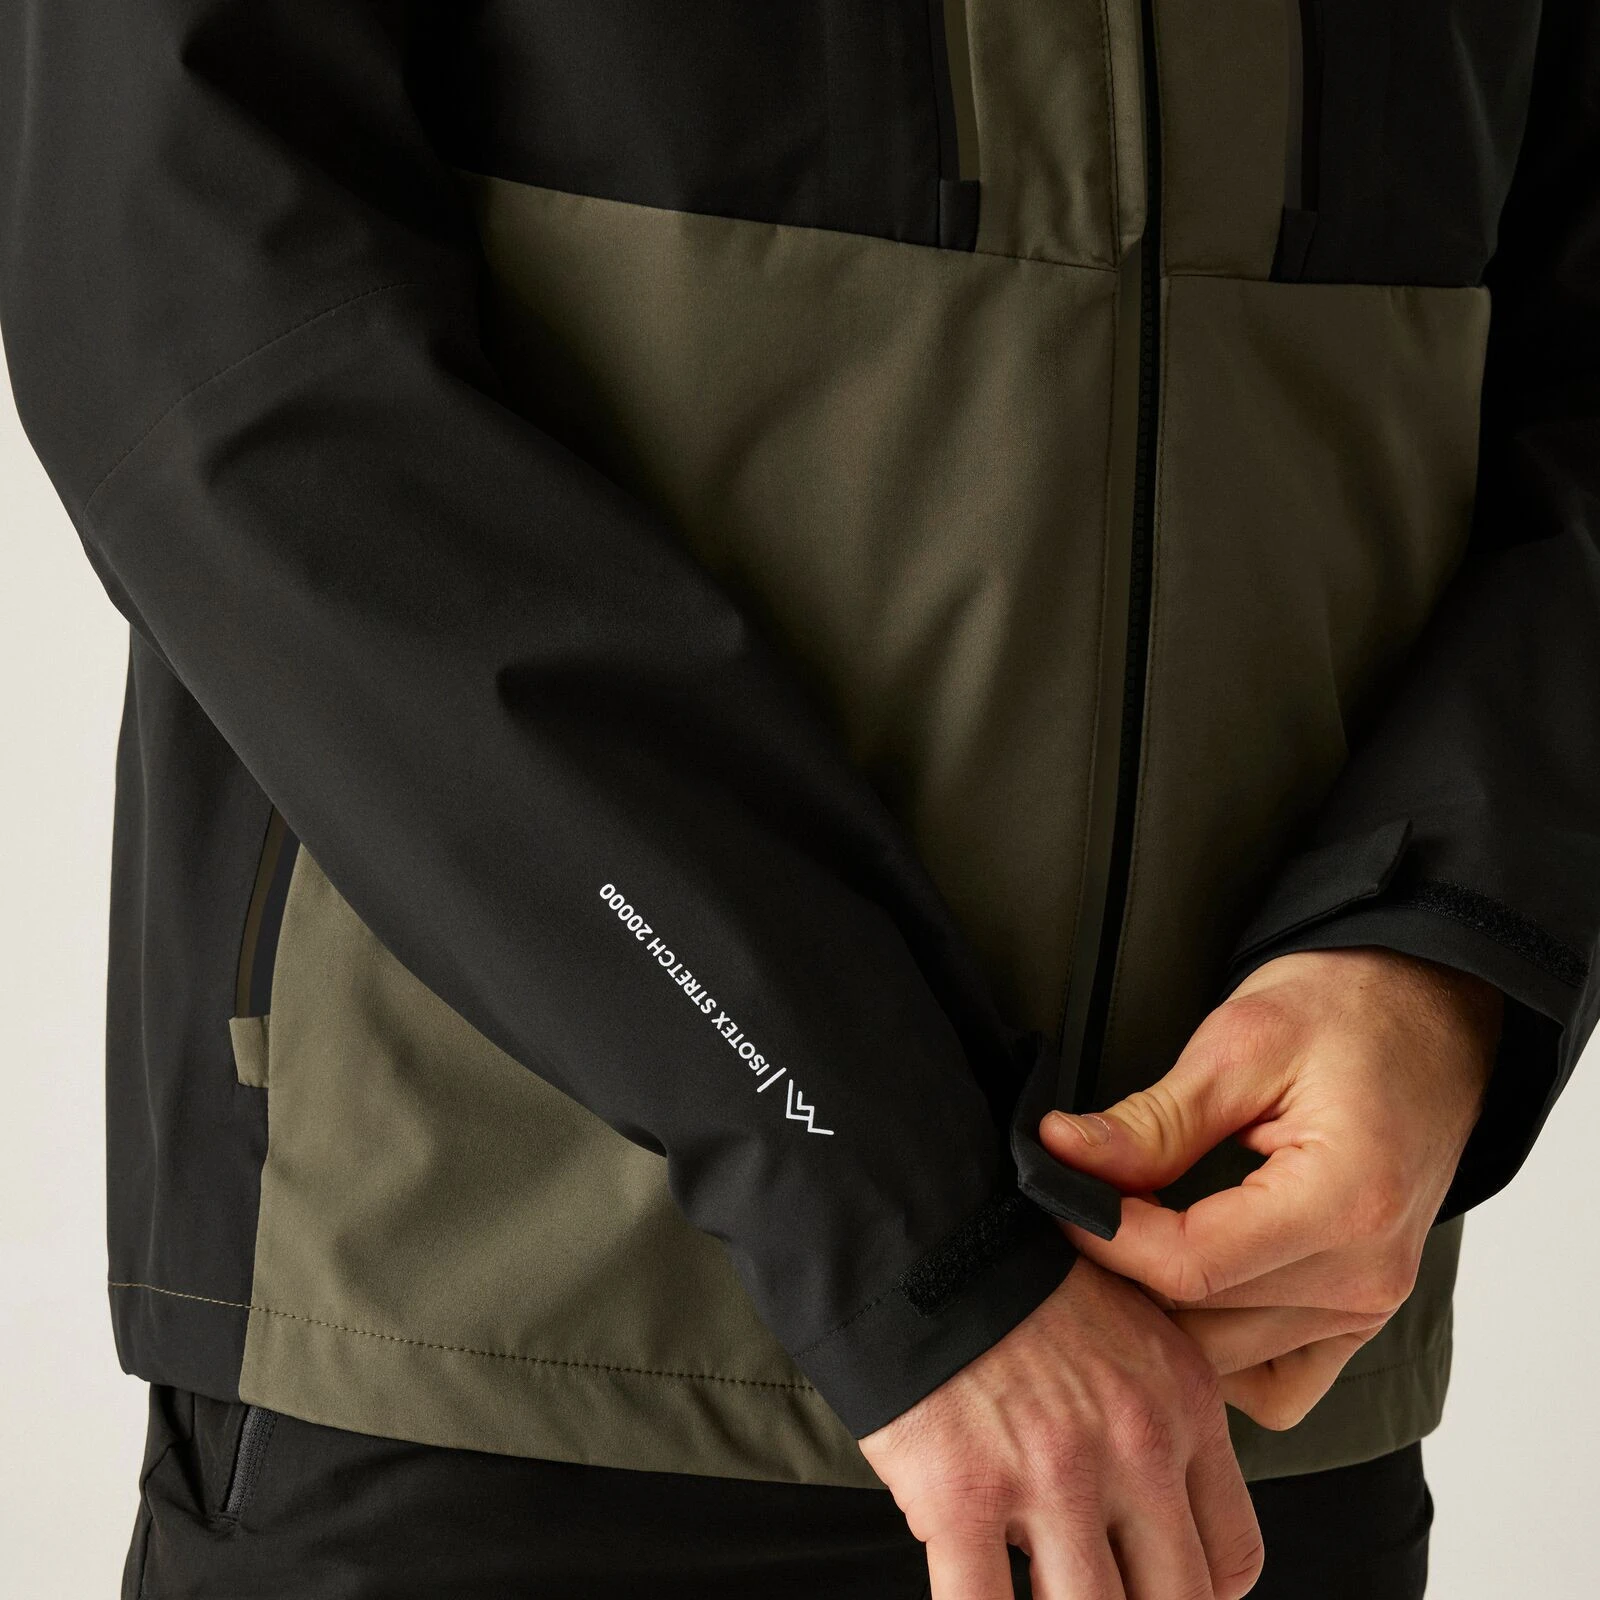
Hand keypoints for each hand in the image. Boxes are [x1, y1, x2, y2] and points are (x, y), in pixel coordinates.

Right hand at [858, 1256, 1262, 1599]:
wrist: (918, 1227)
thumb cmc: (1010, 1270)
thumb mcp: (1122, 1317)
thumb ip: (1148, 1406)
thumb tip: (1139, 1501)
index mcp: (1181, 1401)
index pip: (1233, 1557)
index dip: (1197, 1596)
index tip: (1153, 1589)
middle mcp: (1134, 1446)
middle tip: (1096, 1591)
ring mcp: (1052, 1475)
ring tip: (1033, 1590)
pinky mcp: (963, 1495)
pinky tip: (973, 1596)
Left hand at [1039, 948, 1502, 1429]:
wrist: (1428, 1020)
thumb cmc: (1345, 1016)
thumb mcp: (1239, 1045)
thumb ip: (1152, 1121)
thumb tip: (1059, 1153)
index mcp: (1345, 1202)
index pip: (1191, 1265)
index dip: (1105, 1235)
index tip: (1062, 1189)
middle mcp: (1366, 1274)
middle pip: (1201, 1322)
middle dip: (1121, 1272)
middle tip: (1083, 1206)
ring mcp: (1369, 1307)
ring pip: (1225, 1360)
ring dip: (1161, 1312)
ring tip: (1127, 1234)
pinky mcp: (1362, 1317)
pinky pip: (1276, 1384)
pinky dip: (1219, 1352)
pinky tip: (1185, 1287)